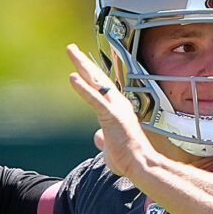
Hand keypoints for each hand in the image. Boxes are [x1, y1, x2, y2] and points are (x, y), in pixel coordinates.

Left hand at [66, 44, 157, 176]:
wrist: (141, 165)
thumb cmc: (129, 158)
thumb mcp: (110, 147)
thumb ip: (103, 140)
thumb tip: (97, 137)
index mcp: (118, 109)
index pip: (101, 87)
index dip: (90, 74)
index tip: (81, 63)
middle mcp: (118, 104)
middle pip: (98, 78)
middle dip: (84, 62)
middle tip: (71, 48)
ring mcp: (116, 108)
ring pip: (96, 82)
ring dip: (82, 65)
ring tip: (71, 51)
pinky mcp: (112, 116)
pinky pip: (94, 99)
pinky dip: (83, 88)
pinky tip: (73, 77)